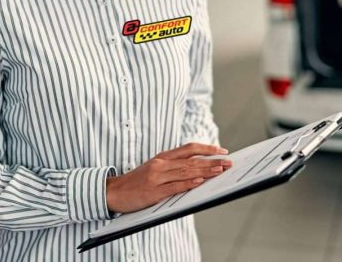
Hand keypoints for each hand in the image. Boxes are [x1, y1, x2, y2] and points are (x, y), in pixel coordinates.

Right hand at [106, 143, 231, 213]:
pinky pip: (174, 187)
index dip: (207, 149)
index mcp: (163, 157)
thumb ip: (173, 166)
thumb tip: (197, 167)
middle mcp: (161, 164)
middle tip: (228, 163)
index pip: (189, 148)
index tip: (223, 151)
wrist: (113, 191)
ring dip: (205, 171)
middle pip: (191, 160)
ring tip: (220, 171)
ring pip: (186, 172)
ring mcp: (157, 177)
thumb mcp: (154, 168)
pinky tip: (200, 181)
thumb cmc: (136, 181)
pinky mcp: (153, 192)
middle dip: (212, 162)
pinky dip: (188, 183)